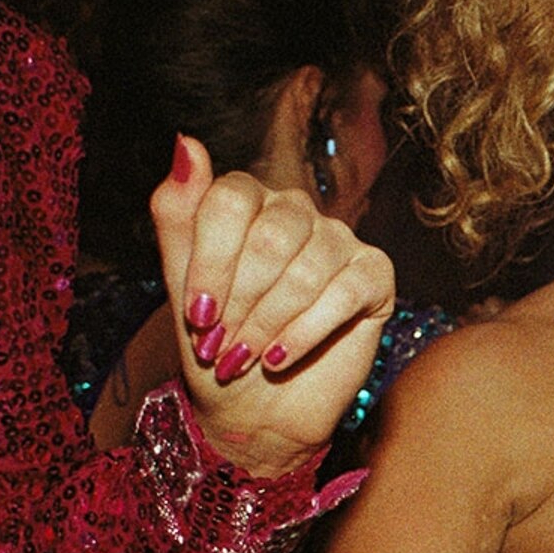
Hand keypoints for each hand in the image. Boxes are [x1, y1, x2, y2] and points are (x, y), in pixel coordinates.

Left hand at [150, 135, 398, 476]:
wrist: (254, 412)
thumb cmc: (218, 345)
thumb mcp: (183, 286)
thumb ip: (178, 214)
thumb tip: (184, 141)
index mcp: (249, 202)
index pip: (230, 199)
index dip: (211, 261)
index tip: (197, 314)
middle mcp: (297, 211)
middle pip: (270, 236)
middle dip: (239, 301)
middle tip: (221, 345)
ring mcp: (339, 241)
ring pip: (305, 270)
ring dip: (267, 325)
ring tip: (245, 359)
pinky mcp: (375, 275)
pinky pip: (344, 293)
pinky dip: (304, 334)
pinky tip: (279, 361)